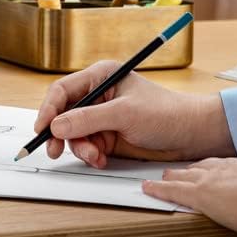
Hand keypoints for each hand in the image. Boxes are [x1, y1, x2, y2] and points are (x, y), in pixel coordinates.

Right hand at [36, 61, 235, 167]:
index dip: (48, 109)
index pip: (63, 90)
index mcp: (100, 77)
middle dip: (60, 133)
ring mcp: (102, 117)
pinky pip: (87, 146)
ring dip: (80, 147)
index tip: (42, 128)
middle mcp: (98, 96)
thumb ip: (88, 119)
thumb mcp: (124, 114)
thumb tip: (56, 125)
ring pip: (74, 134)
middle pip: (64, 114)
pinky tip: (102, 159)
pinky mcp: (108, 136)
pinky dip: (90, 155)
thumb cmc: (167, 114)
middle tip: (54, 150)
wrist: (194, 135)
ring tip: (94, 156)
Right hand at [143, 153, 236, 236]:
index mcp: (202, 192)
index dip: (157, 188)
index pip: (173, 189)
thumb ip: (213, 209)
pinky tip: (232, 167)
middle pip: (185, 173)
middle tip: (164, 177)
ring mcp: (233, 164)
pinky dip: (228, 165)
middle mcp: (213, 174)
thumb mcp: (228, 221)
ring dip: (197, 168)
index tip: (146, 186)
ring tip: (192, 171)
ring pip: (206, 163)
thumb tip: (211, 206)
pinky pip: (234, 160)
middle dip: (172, 175)